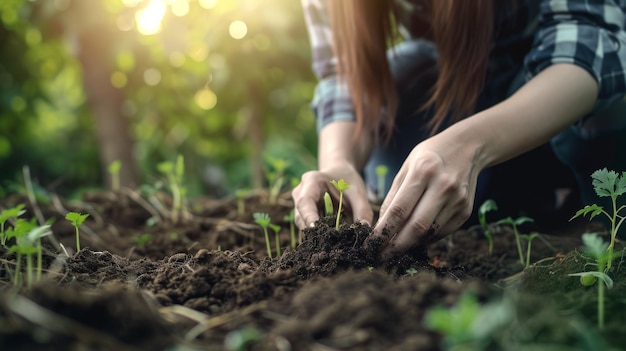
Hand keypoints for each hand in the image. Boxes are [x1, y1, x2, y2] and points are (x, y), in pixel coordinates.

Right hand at [292, 165, 372, 229]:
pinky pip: (307, 227)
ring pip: (303, 225)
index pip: (305, 202)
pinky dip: (320, 232)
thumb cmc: (348, 181)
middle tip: (336, 238)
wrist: (340, 175)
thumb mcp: (358, 192)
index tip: (317, 229)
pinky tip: (332, 231)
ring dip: (319, 232)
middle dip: (317, 229)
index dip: (309, 217)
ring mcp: (299, 204)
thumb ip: (362, 210)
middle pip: (301, 217)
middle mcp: (300, 192)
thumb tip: (363, 229)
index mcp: (312, 181)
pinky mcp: (301, 214)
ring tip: (337, 233)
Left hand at [372, 135, 479, 257]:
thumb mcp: (406, 167)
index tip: (371, 245)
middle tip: (380, 257)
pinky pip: (442, 232)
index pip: (399, 210)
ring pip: (430, 233)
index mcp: (423, 171)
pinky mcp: (466, 210)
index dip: (383, 232)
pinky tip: (414, 238)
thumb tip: (381, 226)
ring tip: (394, 249)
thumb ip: (393, 196)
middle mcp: (443, 186)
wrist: (467, 148)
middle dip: (396, 246)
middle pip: (417, 227)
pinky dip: (426, 239)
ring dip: (410, 245)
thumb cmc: (429, 157)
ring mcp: (458, 200)